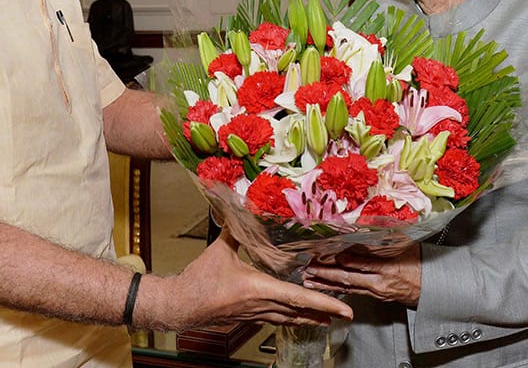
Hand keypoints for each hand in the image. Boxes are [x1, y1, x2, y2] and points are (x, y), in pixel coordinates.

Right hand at [147, 228, 352, 329]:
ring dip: (309, 317)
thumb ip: (235, 229)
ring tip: (326, 319)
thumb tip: (240, 208)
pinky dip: (290, 317)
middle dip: (324, 311)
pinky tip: (294, 317)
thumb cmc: (200, 281)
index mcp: (260, 288)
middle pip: (300, 311)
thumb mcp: (220, 250)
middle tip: (345, 313)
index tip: (343, 308)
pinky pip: (276, 319)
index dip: (324, 302)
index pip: (300, 297)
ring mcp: (256, 314)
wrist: (182, 305)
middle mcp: (262, 305)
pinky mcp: (248, 317)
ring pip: (289, 318)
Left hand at [302, 242, 421, 306]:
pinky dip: (336, 289)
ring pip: (347, 287)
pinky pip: (352, 292)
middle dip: (326, 273)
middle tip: (308, 268)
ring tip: (308, 279)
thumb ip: (386, 236)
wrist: (431, 287)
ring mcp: (376, 291)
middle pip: (348, 277)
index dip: (344, 259)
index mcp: (388, 267)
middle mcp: (379, 282)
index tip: (327, 253)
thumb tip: (368, 223)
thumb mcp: (405, 245)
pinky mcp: (374, 296)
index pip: (362, 263)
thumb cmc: (419, 262)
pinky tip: (323, 287)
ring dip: (326, 283)